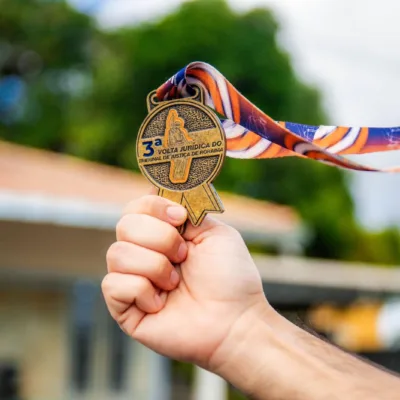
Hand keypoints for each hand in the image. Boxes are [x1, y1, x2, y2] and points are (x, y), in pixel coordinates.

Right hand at [102, 194, 267, 368]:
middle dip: (160, 238)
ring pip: (117, 254)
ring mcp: (133, 279)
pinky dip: (142, 291)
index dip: (154, 206)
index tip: (180, 218)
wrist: (235, 320)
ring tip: (176, 283)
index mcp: (163, 233)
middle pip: (124, 225)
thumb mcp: (214, 232)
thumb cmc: (230, 277)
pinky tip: (161, 303)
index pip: (136, 207)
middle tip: (183, 255)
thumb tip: (160, 192)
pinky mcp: (125, 308)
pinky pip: (113, 285)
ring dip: (155, 266)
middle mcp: (144, 253)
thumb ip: (187, 210)